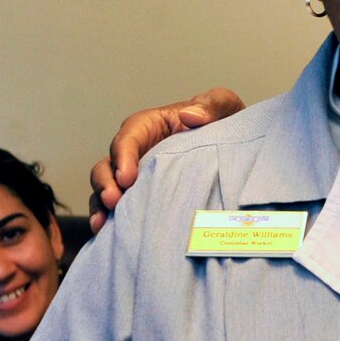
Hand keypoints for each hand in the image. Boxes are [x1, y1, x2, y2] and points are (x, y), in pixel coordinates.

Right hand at [87, 88, 244, 231]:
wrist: (237, 150)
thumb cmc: (224, 123)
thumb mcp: (223, 105)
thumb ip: (210, 105)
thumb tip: (190, 116)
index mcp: (149, 126)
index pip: (128, 138)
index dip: (123, 157)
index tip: (127, 178)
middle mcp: (136, 152)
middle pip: (107, 166)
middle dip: (106, 184)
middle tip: (113, 201)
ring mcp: (136, 177)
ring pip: (106, 189)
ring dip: (101, 205)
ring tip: (103, 223)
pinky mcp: (140, 198)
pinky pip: (118, 210)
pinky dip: (109, 221)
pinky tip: (107, 235)